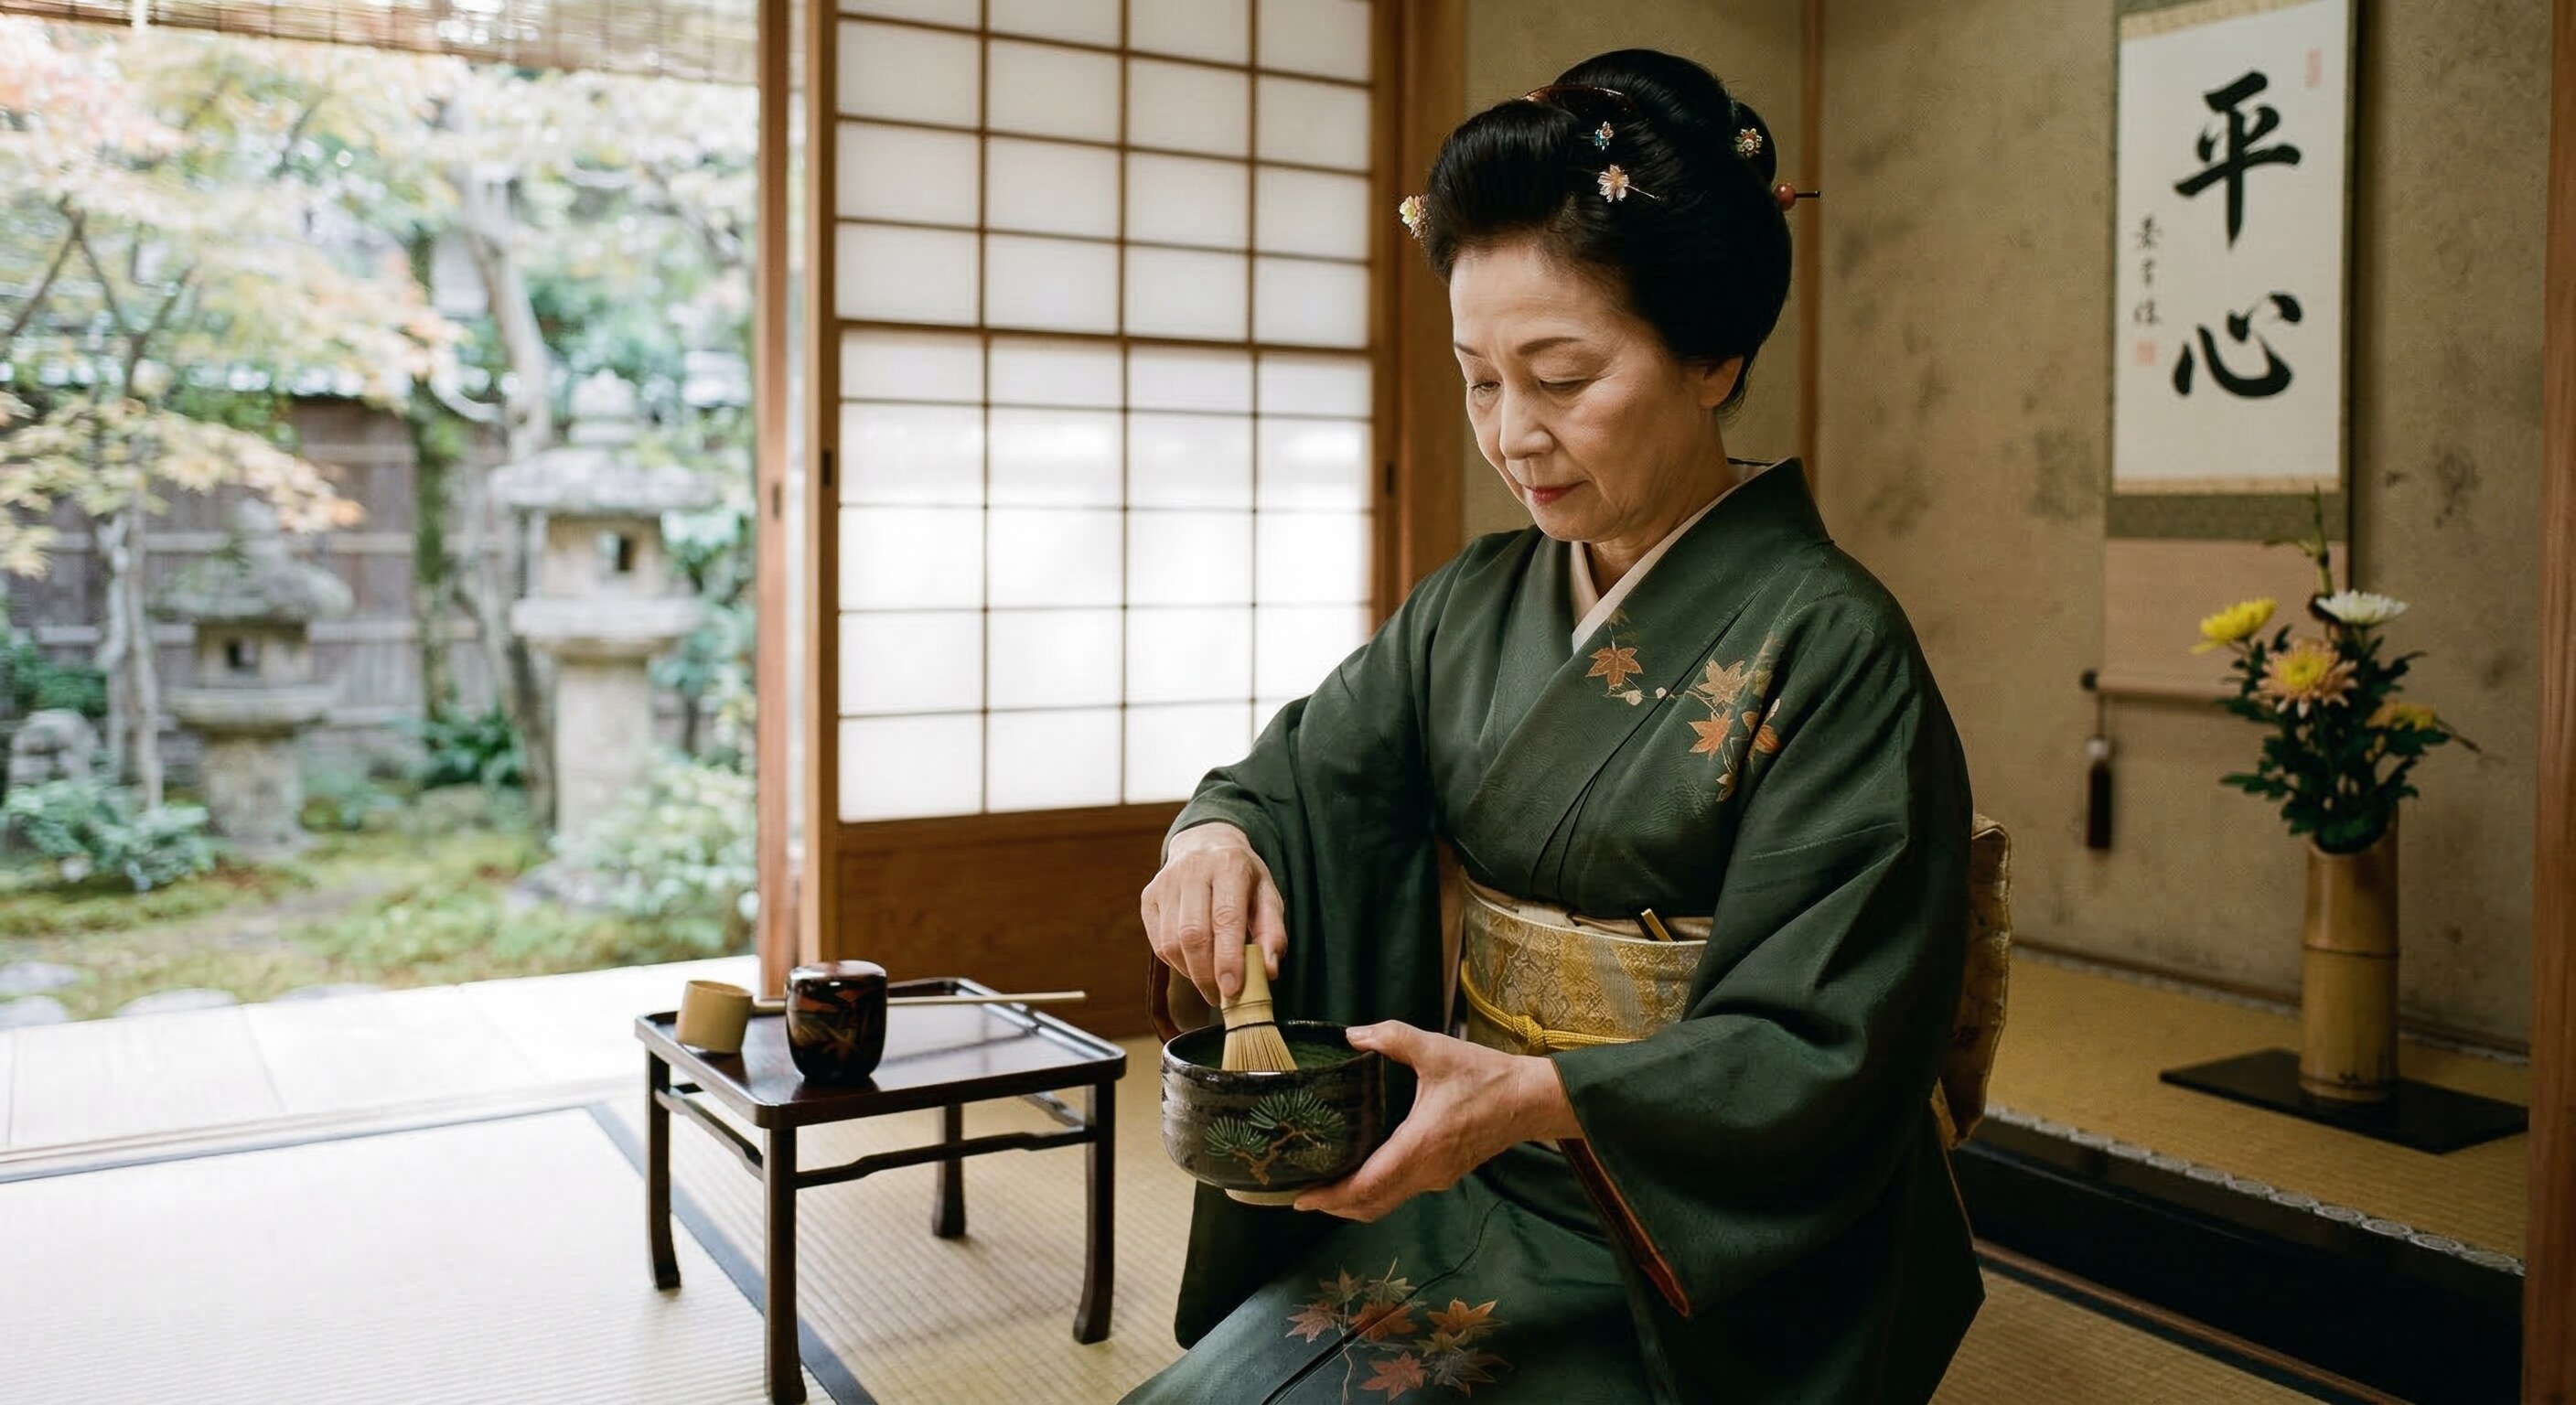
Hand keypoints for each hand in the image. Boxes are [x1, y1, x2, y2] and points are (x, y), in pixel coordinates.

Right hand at [1140, 822, 1286, 1005]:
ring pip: (1171, 943)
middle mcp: (1192, 870)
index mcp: (1229, 865)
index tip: (1233, 990)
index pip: (1225, 918)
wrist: (1205, 843)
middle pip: (1193, 934)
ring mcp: (1165, 882)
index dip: (1228, 958)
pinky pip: (1158, 943)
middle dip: (1207, 974)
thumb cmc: (1242, 877)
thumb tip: (1268, 971)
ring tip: (1210, 982)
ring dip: (1191, 972)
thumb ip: (1272, 932)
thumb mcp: (1267, 895)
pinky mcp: (1149, 897)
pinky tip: (1193, 964)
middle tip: (1222, 997)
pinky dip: (1177, 963)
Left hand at [1294, 1022, 1581, 1221]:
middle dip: (1333, 1205)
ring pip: (1386, 1203)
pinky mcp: (1445, 1175)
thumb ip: (1391, 1038)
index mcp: (1419, 1146)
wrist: (1531, 1101)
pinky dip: (1374, 1192)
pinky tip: (1359, 1173)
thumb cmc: (1486, 1076)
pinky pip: (1401, 1192)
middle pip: (1370, 1204)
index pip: (1366, 1186)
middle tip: (1299, 1194)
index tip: (1299, 1199)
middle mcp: (1425, 1172)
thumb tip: (1351, 1034)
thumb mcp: (1436, 1050)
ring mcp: (1436, 1178)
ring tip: (1322, 1188)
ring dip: (1353, 1201)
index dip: (1330, 1197)